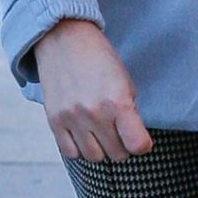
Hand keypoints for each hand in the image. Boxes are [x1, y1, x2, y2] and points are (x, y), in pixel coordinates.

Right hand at [34, 17, 153, 160]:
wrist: (64, 39)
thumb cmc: (99, 59)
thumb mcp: (124, 81)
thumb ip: (129, 112)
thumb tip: (132, 138)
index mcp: (118, 102)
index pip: (137, 144)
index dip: (142, 145)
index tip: (140, 139)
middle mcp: (94, 114)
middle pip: (117, 154)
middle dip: (122, 146)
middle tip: (119, 132)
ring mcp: (72, 119)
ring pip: (94, 157)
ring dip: (102, 149)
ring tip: (102, 133)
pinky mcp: (54, 121)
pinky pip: (71, 153)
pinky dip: (80, 148)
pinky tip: (84, 134)